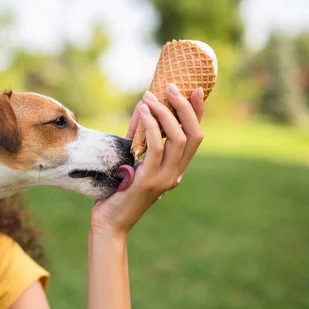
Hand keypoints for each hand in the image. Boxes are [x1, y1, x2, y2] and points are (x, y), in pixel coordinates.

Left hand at [90, 84, 204, 237]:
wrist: (110, 222)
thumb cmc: (118, 190)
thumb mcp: (133, 159)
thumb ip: (141, 136)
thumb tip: (143, 106)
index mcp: (176, 169)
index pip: (196, 136)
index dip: (198, 112)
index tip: (196, 89)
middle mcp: (176, 173)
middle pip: (194, 134)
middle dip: (185, 107)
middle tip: (171, 87)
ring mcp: (165, 178)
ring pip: (178, 138)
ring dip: (165, 113)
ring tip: (150, 97)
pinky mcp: (149, 180)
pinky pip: (156, 147)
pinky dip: (151, 126)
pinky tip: (143, 112)